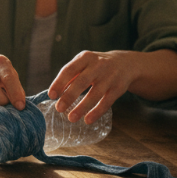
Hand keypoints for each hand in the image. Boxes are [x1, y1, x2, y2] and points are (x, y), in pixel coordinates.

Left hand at [48, 49, 176, 123]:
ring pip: (95, 93)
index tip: (51, 95)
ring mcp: (110, 76)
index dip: (59, 82)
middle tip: (59, 108)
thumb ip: (70, 76)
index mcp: (85, 57)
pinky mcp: (118, 88)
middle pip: (82, 81)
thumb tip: (54, 93)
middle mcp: (98, 65)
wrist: (125, 63)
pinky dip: (97, 111)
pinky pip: (107, 101)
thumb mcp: (83, 64)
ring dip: (82, 107)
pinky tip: (88, 120)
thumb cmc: (96, 66)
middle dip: (69, 96)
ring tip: (71, 118)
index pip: (69, 69)